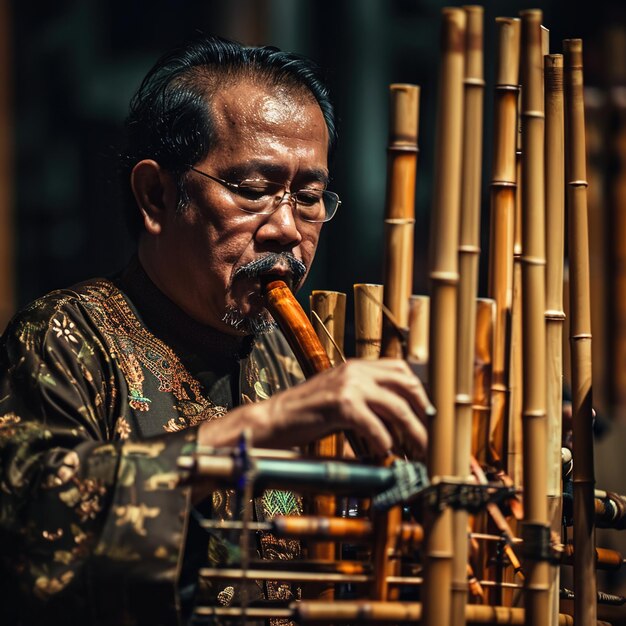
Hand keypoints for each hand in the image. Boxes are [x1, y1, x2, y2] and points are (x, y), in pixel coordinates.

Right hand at [198, 358, 430, 457]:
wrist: (273, 419)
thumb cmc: (307, 414)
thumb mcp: (340, 397)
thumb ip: (366, 400)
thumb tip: (399, 421)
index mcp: (357, 366)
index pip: (402, 371)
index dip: (421, 394)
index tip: (429, 416)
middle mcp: (356, 370)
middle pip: (407, 386)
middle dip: (424, 413)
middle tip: (431, 437)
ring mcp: (348, 385)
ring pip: (397, 408)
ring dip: (413, 434)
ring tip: (417, 453)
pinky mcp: (340, 405)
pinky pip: (376, 427)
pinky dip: (384, 444)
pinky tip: (384, 454)